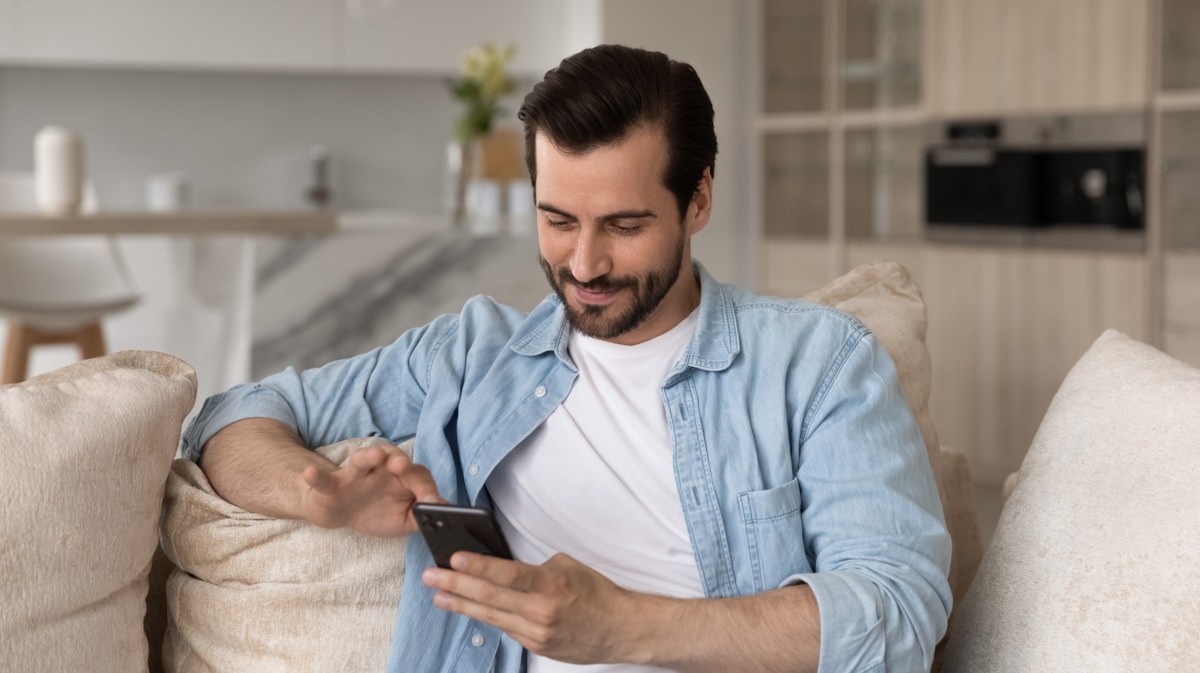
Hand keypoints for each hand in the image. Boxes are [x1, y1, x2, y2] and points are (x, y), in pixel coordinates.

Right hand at [299, 444, 443, 536]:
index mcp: (401, 477)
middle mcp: (381, 470)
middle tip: (404, 466)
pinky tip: (311, 473)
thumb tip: (446, 511)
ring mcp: (356, 475)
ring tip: (374, 455)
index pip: (418, 476)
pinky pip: (324, 478)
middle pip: (393, 458)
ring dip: (368, 457)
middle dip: (401, 461)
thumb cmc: (377, 512)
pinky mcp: (332, 484)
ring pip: (362, 460)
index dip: (427, 488)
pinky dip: (317, 475)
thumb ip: (422, 516)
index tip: (433, 502)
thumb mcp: (403, 520)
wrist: (340, 513)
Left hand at [421, 552, 638, 664]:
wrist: (619, 629)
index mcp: (551, 584)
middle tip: (430, 576)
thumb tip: (503, 567)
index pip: (507, 574)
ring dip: (461, 604)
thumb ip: (534, 568)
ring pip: (491, 616)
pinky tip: (466, 608)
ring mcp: (536, 632)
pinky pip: (505, 628)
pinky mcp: (535, 646)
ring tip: (438, 595)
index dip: (477, 567)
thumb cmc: (595, 592)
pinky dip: (485, 616)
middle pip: (490, 597)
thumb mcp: (567, 567)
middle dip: (456, 585)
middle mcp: (541, 610)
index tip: (453, 559)